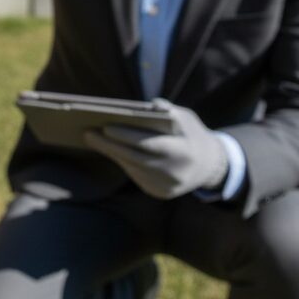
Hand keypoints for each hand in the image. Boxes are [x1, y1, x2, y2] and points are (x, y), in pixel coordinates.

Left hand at [84, 99, 227, 199]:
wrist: (210, 167)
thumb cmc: (192, 135)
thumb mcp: (186, 119)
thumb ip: (169, 111)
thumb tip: (150, 105)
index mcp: (183, 152)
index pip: (149, 144)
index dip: (126, 136)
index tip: (105, 126)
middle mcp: (175, 174)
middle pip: (135, 158)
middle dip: (110, 145)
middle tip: (88, 132)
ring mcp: (167, 187)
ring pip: (132, 168)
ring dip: (112, 153)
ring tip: (92, 138)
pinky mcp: (160, 193)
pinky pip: (136, 176)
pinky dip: (122, 161)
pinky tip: (108, 149)